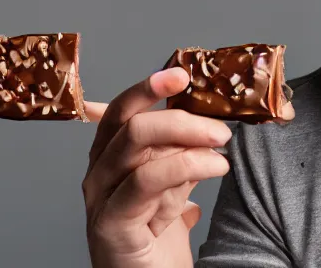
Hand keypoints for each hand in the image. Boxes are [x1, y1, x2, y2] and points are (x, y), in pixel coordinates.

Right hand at [82, 68, 232, 267]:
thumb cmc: (157, 245)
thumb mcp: (175, 190)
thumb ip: (182, 157)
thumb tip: (207, 123)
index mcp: (109, 159)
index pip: (121, 110)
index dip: (149, 87)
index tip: (182, 74)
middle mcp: (97, 173)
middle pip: (128, 120)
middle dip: (178, 113)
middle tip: (220, 126)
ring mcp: (99, 197)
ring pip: (136, 141)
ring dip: (188, 136)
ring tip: (223, 147)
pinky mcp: (111, 222)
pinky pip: (146, 179)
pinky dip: (186, 165)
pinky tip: (214, 168)